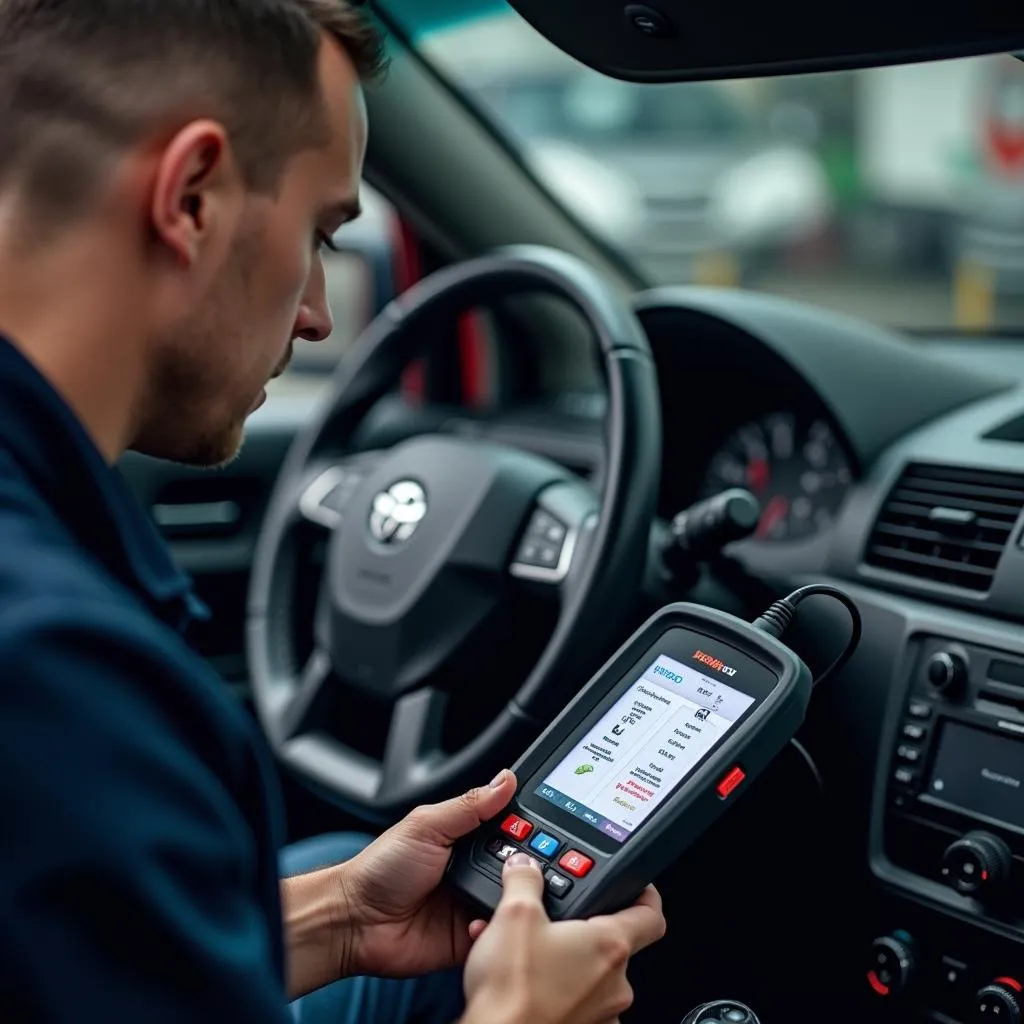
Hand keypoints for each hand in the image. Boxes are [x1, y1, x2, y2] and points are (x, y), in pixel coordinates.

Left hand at [336, 768, 517, 978]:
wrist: (355, 921)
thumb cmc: (381, 869)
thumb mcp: (427, 825)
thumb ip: (470, 805)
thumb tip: (505, 779)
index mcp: (467, 838)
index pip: (512, 829)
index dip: (530, 828)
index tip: (548, 829)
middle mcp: (476, 869)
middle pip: (520, 865)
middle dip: (527, 866)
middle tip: (524, 866)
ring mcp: (474, 903)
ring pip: (514, 900)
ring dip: (515, 898)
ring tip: (510, 894)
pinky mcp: (471, 937)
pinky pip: (497, 934)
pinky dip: (498, 929)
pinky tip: (484, 921)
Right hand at [460, 853, 665, 1023]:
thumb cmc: (513, 990)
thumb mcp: (513, 915)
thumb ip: (524, 880)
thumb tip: (524, 867)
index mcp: (610, 946)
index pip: (651, 915)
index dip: (645, 894)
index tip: (636, 885)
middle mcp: (614, 984)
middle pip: (610, 943)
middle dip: (578, 928)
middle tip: (549, 918)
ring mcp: (600, 1014)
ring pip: (587, 973)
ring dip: (559, 957)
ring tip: (522, 949)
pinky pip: (573, 999)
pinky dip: (551, 985)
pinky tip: (520, 978)